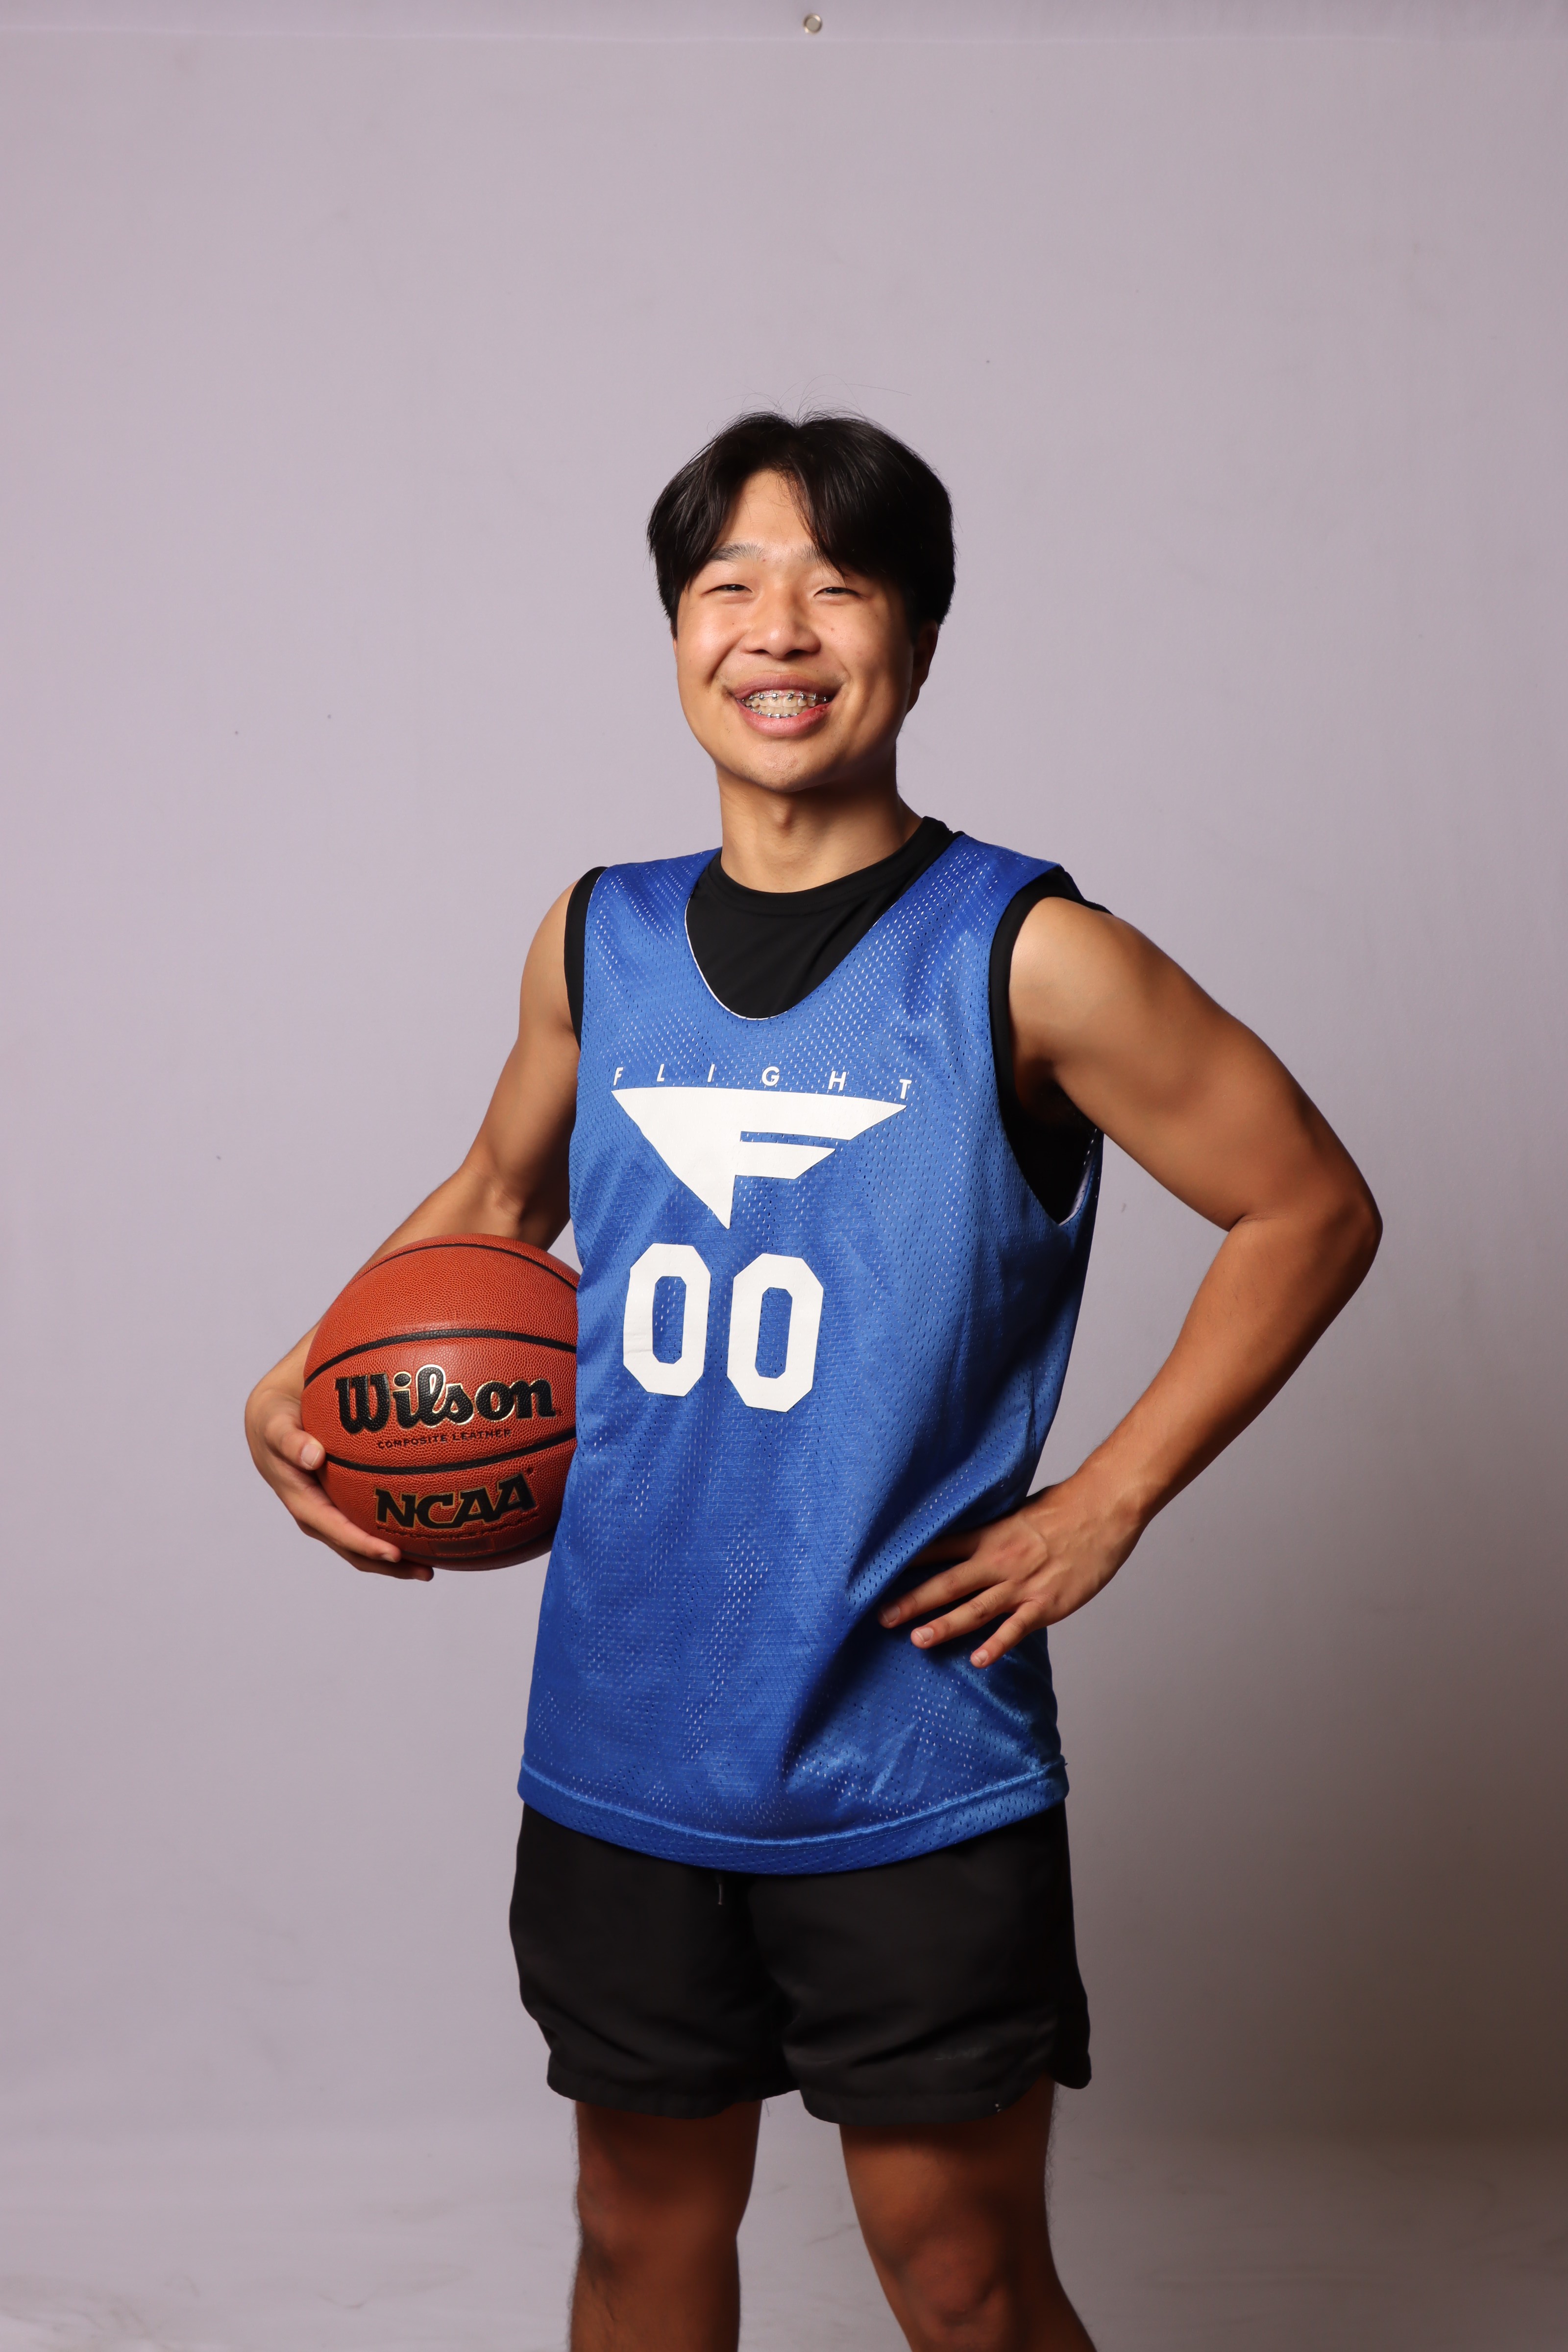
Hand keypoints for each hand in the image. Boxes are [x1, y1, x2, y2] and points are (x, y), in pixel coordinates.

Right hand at [244, 1372, 432, 1582]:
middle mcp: (319, 1516)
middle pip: (357, 1550)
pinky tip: (425, 1532)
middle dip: (390, 1565)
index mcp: (304, 1504)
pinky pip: (370, 1525)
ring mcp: (332, 1514)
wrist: (272, 1423)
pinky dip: (394, 1533)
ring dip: (398, 1559)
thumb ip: (291, 1441)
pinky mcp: (342, 1505)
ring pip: (366, 1545)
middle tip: (427, 1572)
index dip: (365, 1545)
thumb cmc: (276, 1423)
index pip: (338, 1532)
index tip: (394, 1553)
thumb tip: (313, 1455)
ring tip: (432, 1566)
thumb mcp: (277, 1428)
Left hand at [878, 1476, 1140, 1666]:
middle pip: (947, 1582)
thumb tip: (968, 1541)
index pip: (938, 1549)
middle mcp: (998, 1560)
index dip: (907, 1563)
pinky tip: (978, 1660)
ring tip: (916, 1640)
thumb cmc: (1064, 1508)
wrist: (1103, 1508)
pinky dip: (997, 1645)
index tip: (876, 1574)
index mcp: (989, 1535)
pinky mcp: (1047, 1602)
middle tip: (882, 1616)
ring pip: (975, 1609)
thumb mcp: (1018, 1513)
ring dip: (944, 1625)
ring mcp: (1022, 1583)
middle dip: (913, 1601)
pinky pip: (1016, 1628)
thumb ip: (992, 1531)